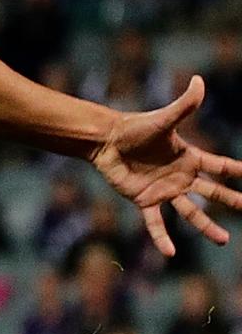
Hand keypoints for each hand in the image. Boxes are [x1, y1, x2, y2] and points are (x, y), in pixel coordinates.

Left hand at [90, 75, 241, 256]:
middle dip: (232, 201)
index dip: (237, 171)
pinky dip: (162, 237)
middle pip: (212, 192)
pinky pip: (155, 222)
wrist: (105, 140)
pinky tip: (169, 253)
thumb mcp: (163, 118)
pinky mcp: (144, 200)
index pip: (220, 166)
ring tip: (224, 240)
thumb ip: (184, 104)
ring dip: (207, 227)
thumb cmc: (134, 127)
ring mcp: (164, 190)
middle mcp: (180, 176)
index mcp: (188, 157)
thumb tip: (199, 80)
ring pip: (191, 213)